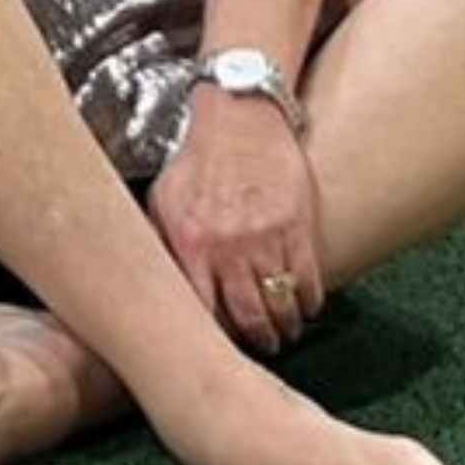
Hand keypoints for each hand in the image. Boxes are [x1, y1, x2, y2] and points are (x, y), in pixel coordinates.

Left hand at [154, 84, 327, 350]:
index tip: (218, 347)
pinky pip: (309, 282)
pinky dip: (309, 303)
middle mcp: (228, 247)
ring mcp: (266, 239)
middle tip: (262, 347)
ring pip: (281, 306)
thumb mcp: (162, 200)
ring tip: (284, 332)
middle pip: (247, 318)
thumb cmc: (197, 161)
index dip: (213, 337)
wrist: (241, 116)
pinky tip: (305, 307)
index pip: (201, 312)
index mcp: (189, 243)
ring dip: (285, 328)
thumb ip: (160, 245)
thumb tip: (155, 287)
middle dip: (257, 341)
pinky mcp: (299, 228)